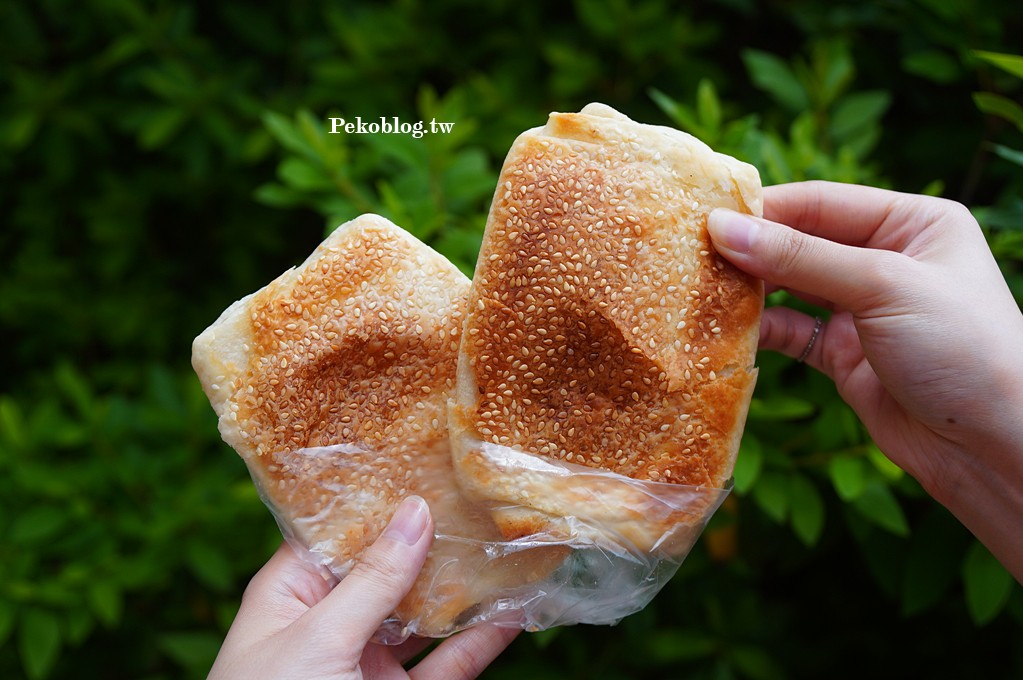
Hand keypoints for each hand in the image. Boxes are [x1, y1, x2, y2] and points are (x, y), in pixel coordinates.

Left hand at [208, 496, 517, 679]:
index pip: (339, 531)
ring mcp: (367, 662)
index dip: (380, 500)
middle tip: (479, 497)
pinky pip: (446, 665)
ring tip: (506, 549)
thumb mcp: (318, 638)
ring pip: (424, 615)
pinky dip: (479, 642)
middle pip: (389, 568)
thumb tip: (415, 512)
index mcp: (292, 594)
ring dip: (464, 589)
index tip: (425, 463)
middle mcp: (331, 622)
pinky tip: (513, 615)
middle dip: (432, 538)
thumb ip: (372, 580)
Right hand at [708, 181, 1022, 580]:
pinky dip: (760, 331)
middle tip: (689, 253)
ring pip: (791, 288)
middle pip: (801, 243)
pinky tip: (726, 331)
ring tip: (698, 289)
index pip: (822, 203)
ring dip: (750, 290)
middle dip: (751, 250)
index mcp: (912, 224)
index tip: (705, 218)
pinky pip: (791, 333)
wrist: (995, 446)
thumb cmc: (961, 347)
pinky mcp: (845, 355)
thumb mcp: (882, 287)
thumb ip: (800, 258)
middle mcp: (886, 260)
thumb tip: (721, 228)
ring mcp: (863, 310)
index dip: (764, 211)